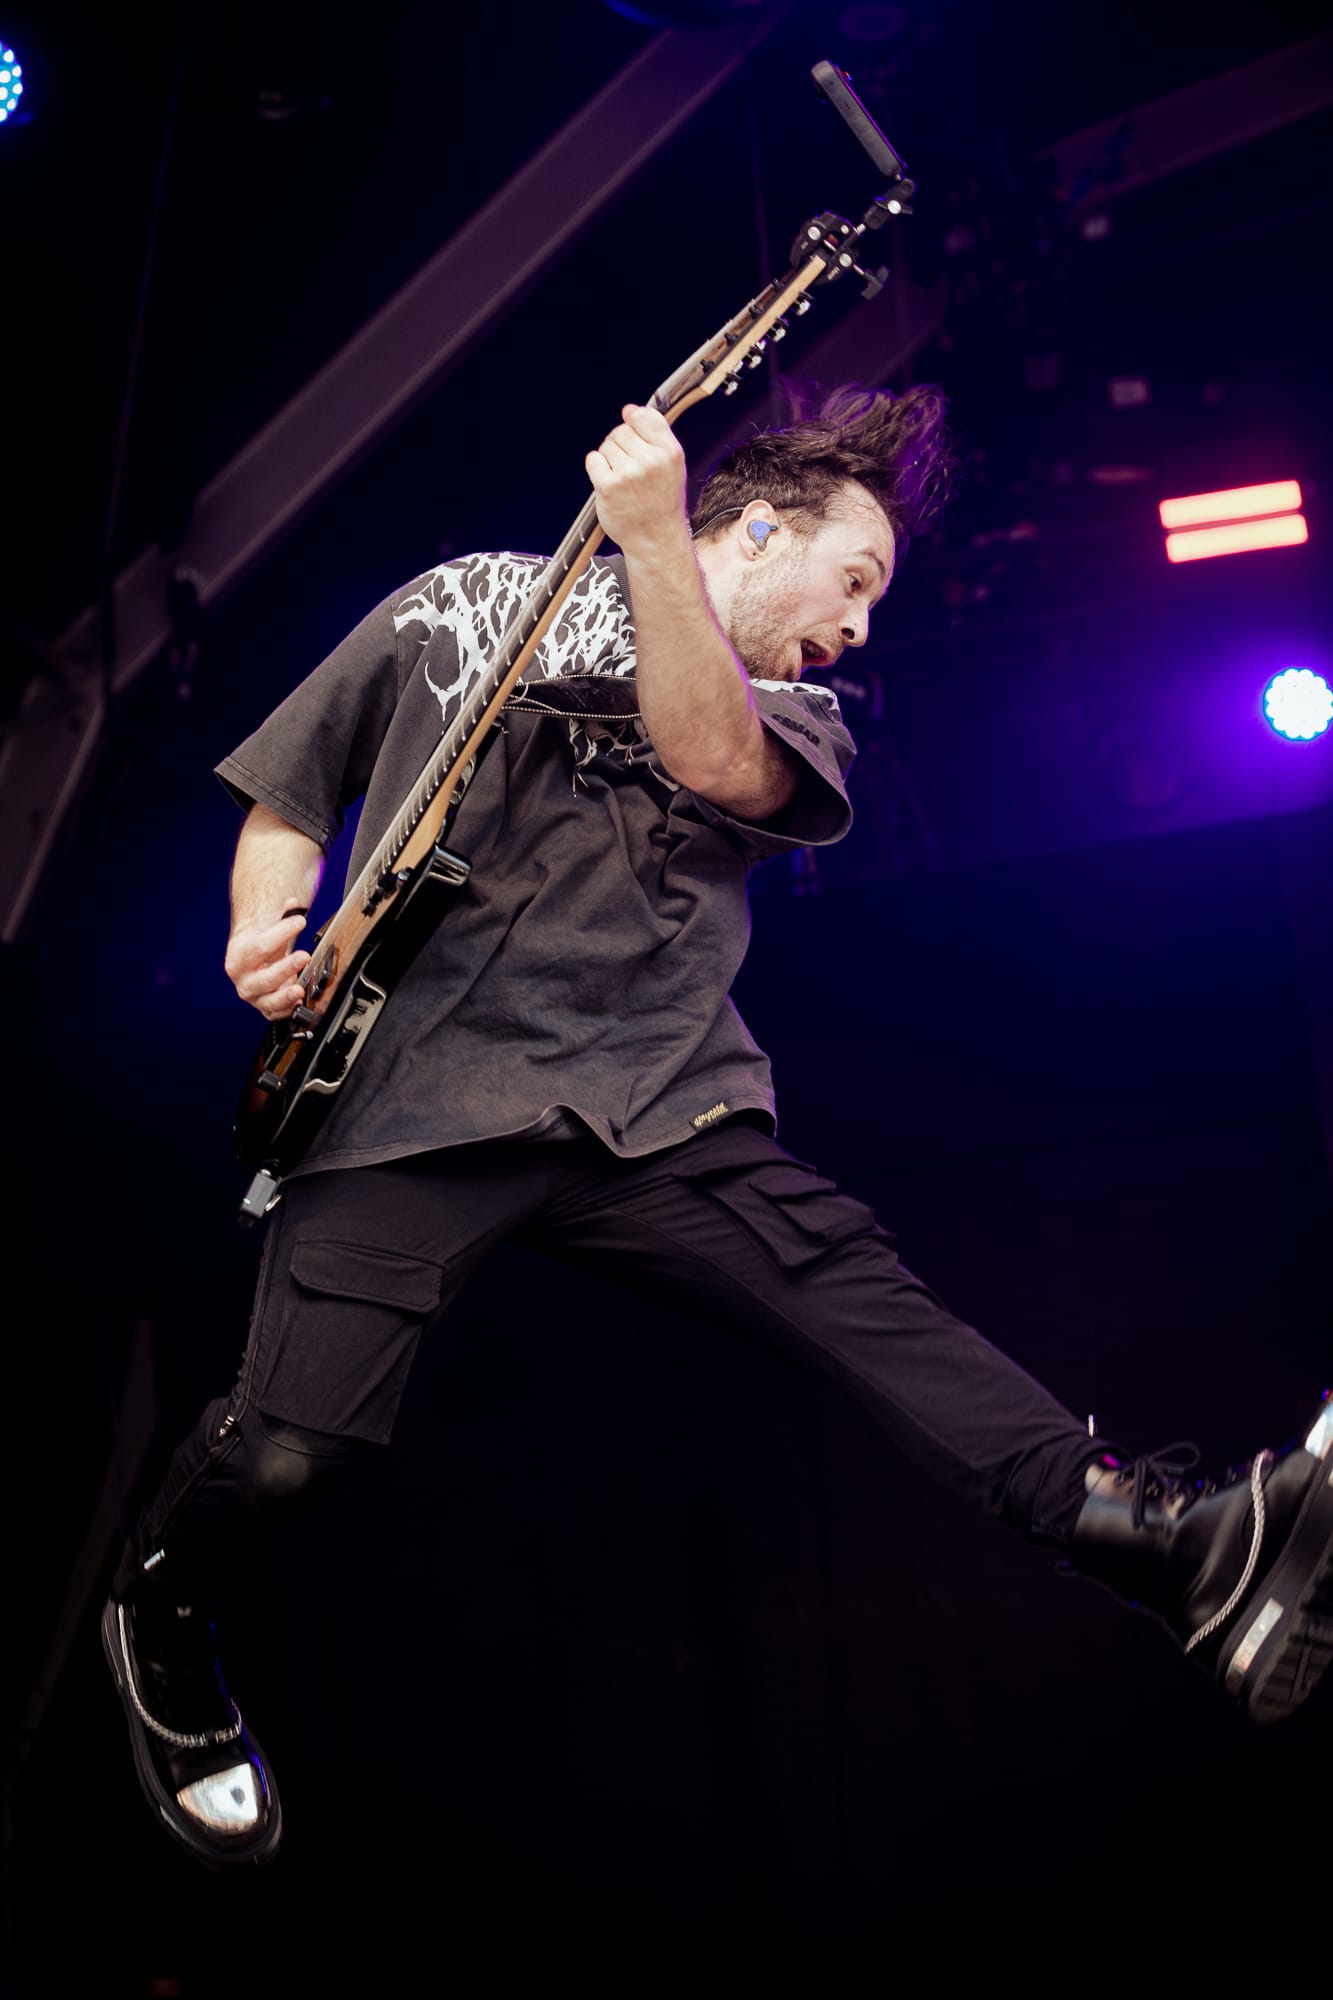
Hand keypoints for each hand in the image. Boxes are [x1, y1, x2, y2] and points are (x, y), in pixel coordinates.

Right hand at [224, 912, 310, 1019]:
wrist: (250, 954)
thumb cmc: (258, 940)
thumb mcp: (268, 924)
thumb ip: (283, 915)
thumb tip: (293, 903)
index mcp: (239, 956)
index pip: (260, 946)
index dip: (281, 933)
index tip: (300, 921)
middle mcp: (242, 978)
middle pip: (264, 977)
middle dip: (285, 968)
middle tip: (304, 956)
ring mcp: (253, 994)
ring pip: (268, 1000)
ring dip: (285, 996)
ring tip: (299, 988)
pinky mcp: (263, 1006)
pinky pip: (274, 1013)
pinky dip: (287, 1009)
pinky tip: (298, 1002)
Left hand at [585, 404, 687, 555]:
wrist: (655, 538)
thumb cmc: (662, 501)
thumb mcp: (672, 465)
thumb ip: (655, 434)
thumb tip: (629, 410)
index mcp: (669, 453)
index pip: (643, 416)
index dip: (634, 421)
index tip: (633, 432)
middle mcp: (650, 461)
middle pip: (621, 430)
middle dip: (621, 445)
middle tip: (631, 468)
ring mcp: (628, 474)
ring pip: (606, 445)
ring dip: (609, 459)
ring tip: (622, 478)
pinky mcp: (608, 486)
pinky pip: (593, 460)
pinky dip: (597, 468)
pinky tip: (609, 482)